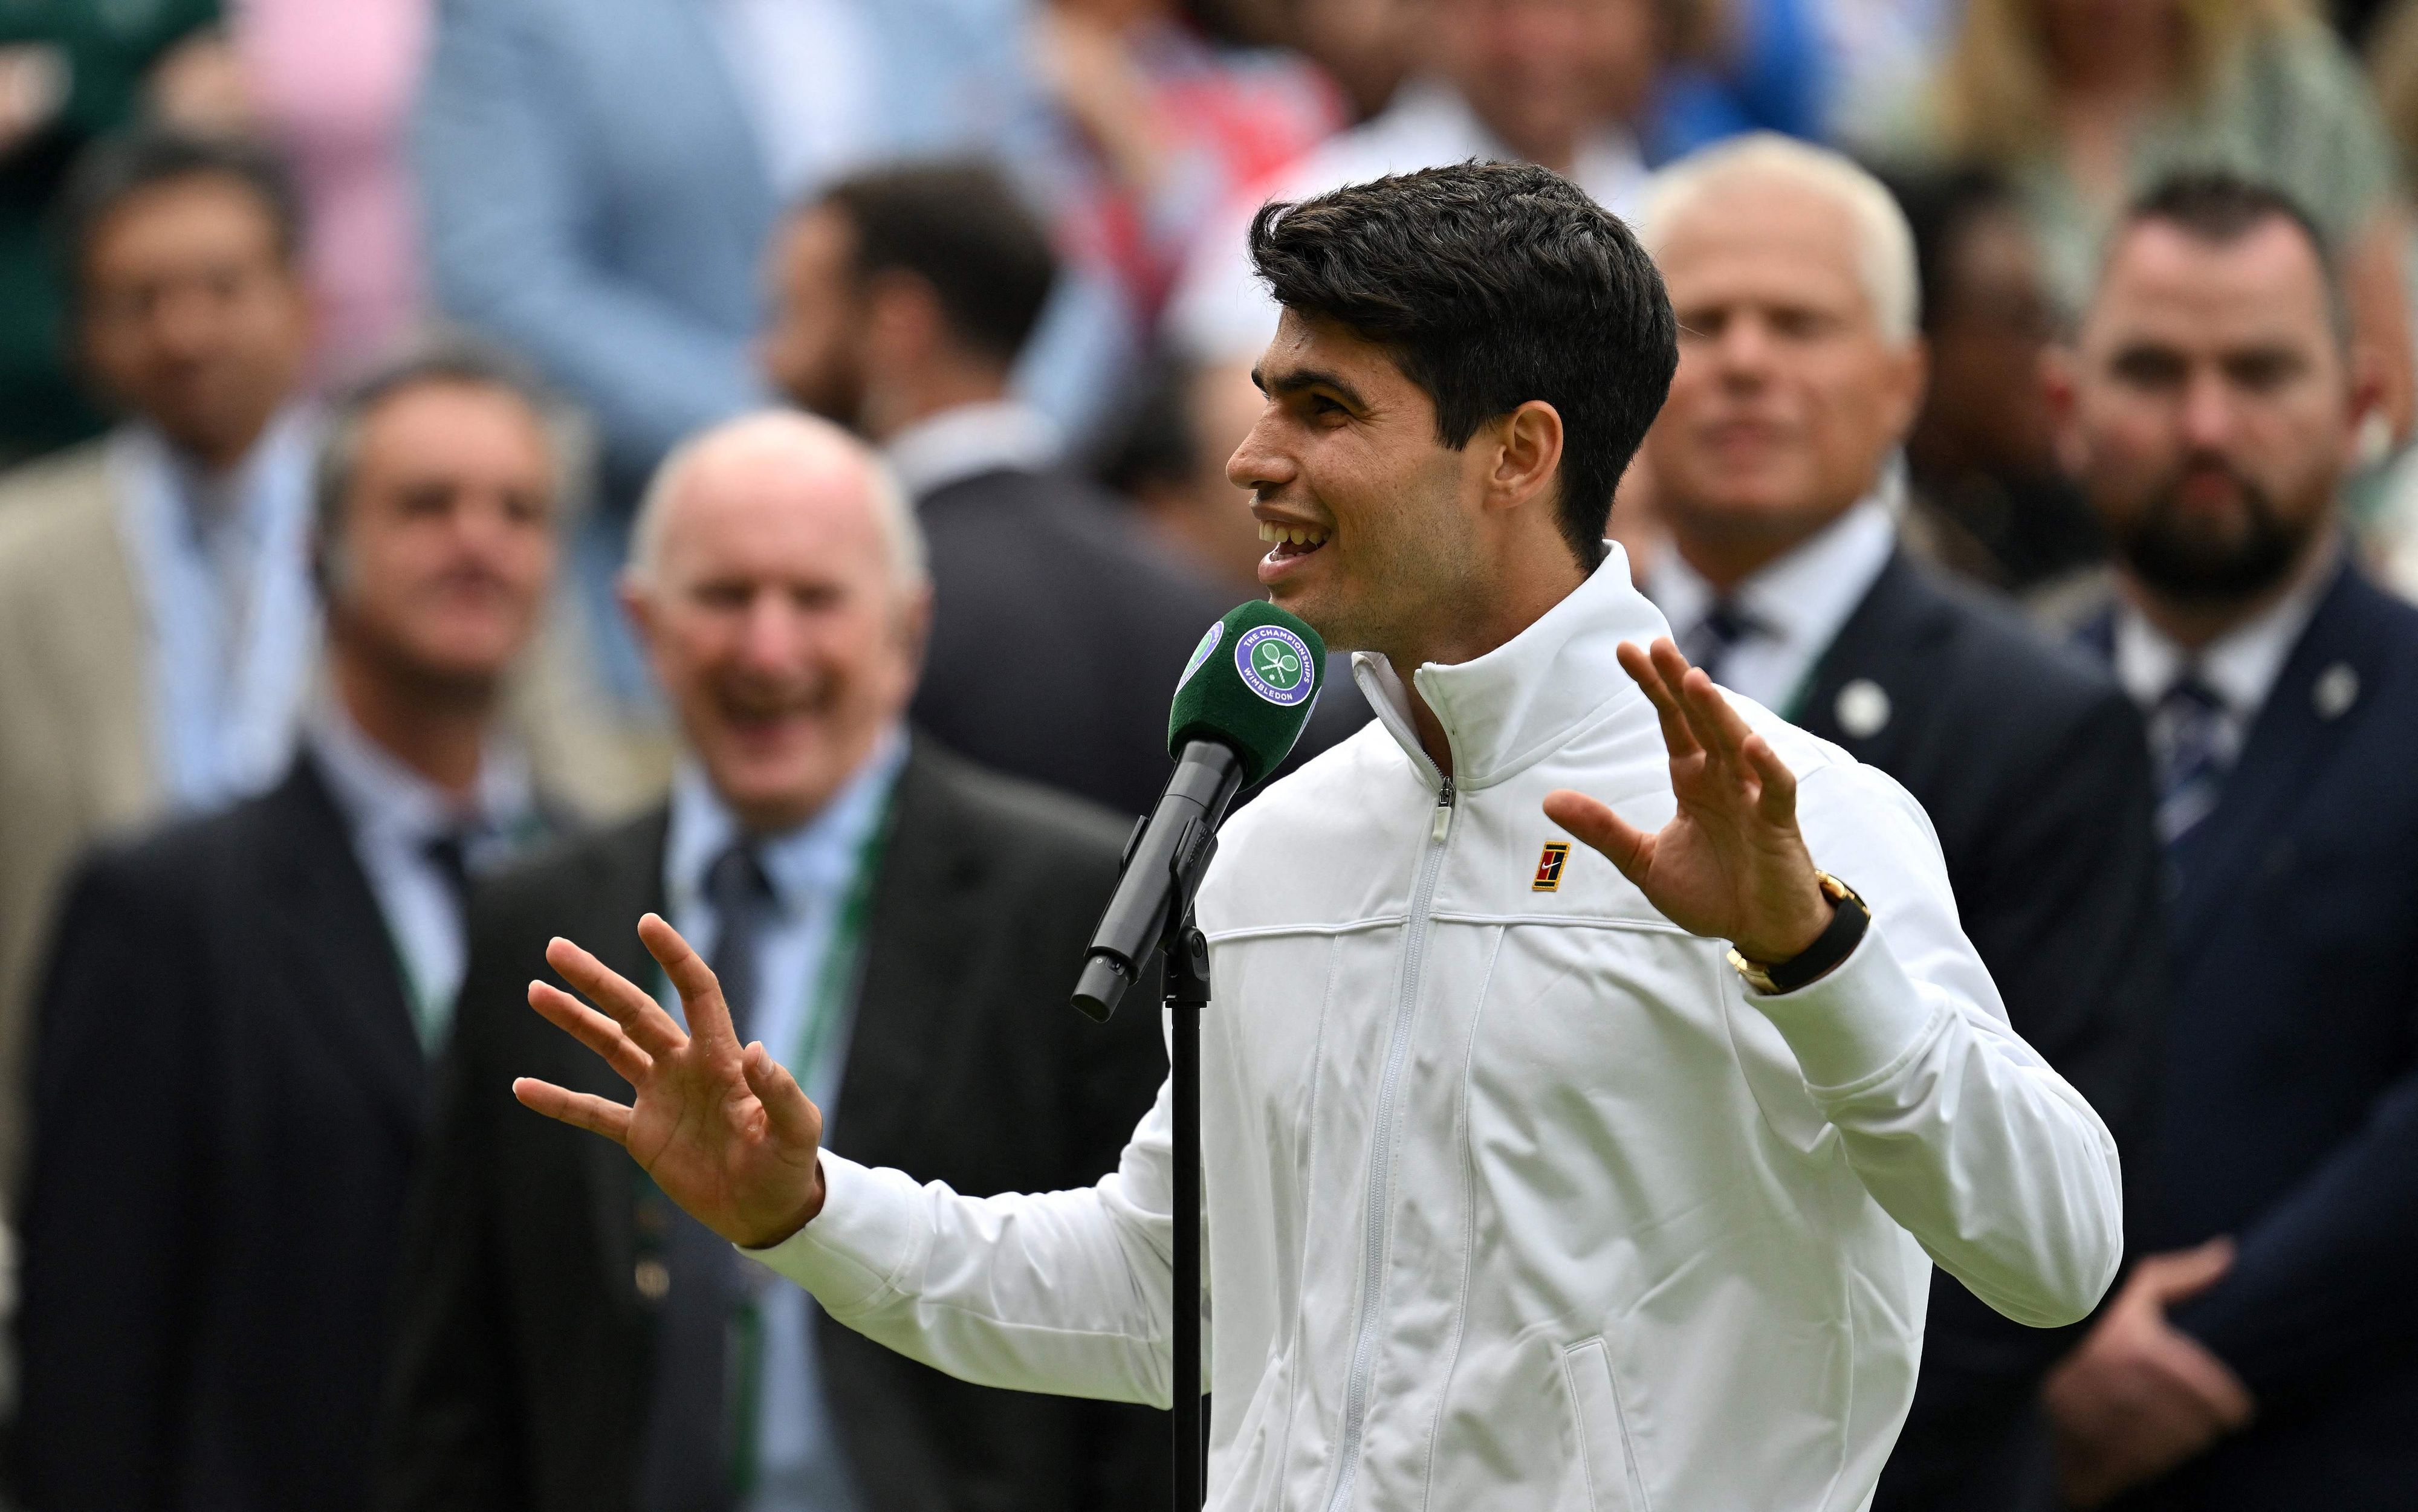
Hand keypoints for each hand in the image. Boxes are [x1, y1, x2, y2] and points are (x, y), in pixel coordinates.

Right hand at [513, 914, 827, 1249]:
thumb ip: (780, 1093)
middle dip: (598, 980)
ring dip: (574, 1020)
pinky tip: (522, 1086)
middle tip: (556, 948)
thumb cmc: (789, 1166)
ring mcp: (659, 1097)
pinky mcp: (641, 1135)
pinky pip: (593, 1113)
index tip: (647, 923)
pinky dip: (559, 1101)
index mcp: (722, 1057)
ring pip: (609, 1047)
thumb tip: (757, 1051)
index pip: (697, 993)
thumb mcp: (796, 1131)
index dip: (675, 958)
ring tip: (536, 990)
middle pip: (635, 1012)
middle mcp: (685, 1066)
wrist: (768, 1211)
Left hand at [1544, 637, 1831, 962]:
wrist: (1763, 932)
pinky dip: (1767, 768)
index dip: (1652, 687)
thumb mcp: (1644, 861)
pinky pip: (1776, 790)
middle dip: (1679, 682)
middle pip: (1701, 719)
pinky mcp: (1779, 826)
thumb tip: (1548, 801)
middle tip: (1656, 644)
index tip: (1626, 651)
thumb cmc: (1712, 892)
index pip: (1672, 722)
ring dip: (1718, 712)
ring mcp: (1755, 797)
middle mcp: (1725, 778)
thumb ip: (1602, 830)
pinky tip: (1752, 746)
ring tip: (1694, 679)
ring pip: (1737, 744)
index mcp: (1694, 779)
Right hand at [2042, 1238, 2254, 1506]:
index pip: (2211, 1396)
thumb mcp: (2131, 1281)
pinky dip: (2133, 1466)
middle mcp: (2121, 1387)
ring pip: (2161, 1454)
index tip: (2233, 1411)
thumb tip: (2228, 1252)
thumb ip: (2183, 1275)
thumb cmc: (2080, 1296)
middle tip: (2198, 1422)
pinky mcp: (2070, 1438)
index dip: (2229, 1407)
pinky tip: (2133, 1450)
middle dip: (2199, 1428)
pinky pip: (2121, 1470)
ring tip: (2166, 1433)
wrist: (2012, 1320)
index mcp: (2143, 1350)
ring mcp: (2094, 1417)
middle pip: (2191, 1432)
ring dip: (2169, 1448)